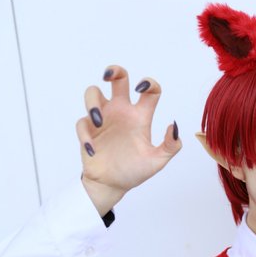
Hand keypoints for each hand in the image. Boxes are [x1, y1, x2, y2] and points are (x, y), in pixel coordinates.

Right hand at [76, 65, 181, 214]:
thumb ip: (170, 146)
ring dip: (93, 102)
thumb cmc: (135, 170)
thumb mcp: (158, 161)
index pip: (149, 91)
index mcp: (140, 116)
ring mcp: (103, 120)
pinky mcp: (87, 131)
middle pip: (117, 80)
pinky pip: (82, 124)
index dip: (148, 83)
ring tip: (98, 120)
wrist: (113, 185)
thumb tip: (173, 127)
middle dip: (114, 71)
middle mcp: (121, 113)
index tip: (142, 88)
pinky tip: (92, 150)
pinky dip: (85, 135)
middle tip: (109, 76)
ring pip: (92, 94)